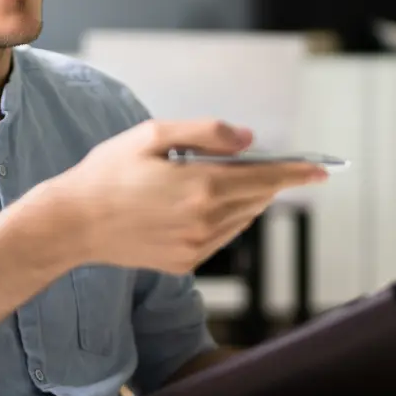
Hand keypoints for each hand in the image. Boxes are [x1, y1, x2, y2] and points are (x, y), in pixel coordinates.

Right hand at [37, 119, 328, 273]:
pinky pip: (221, 238)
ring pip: (242, 219)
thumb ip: (206, 132)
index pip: (265, 177)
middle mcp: (205, 220)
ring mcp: (196, 246)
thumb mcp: (152, 135)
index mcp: (201, 185)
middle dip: (268, 181)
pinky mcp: (185, 263)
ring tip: (221, 182)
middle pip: (257, 199)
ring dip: (245, 200)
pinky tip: (202, 205)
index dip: (296, 172)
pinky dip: (224, 220)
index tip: (322, 169)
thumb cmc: (108, 173)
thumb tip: (249, 140)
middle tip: (267, 165)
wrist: (73, 224)